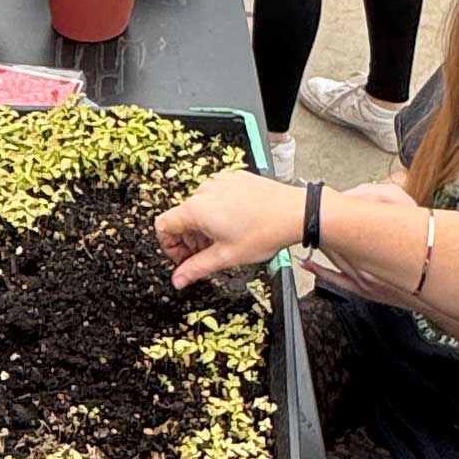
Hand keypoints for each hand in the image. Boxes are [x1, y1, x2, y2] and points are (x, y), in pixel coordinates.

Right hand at [156, 165, 298, 288]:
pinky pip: (216, 195)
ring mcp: (220, 181)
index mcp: (196, 209)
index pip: (163, 225)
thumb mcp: (226, 257)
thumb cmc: (264, 233)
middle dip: (188, 239)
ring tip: (224, 240)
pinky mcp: (234, 178)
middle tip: (206, 255)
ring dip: (204, 225)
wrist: (295, 212)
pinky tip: (236, 224)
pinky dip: (218, 210)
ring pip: (199, 206)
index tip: (183, 258)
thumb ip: (196, 268)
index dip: (169, 246)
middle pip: (181, 216)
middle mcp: (204, 191)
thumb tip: (177, 280)